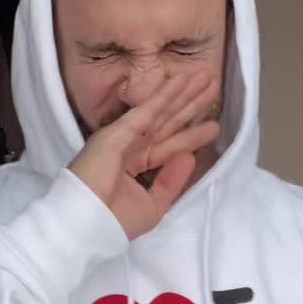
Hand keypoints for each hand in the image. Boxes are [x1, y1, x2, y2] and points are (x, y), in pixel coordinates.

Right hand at [69, 72, 219, 239]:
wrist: (88, 226)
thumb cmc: (115, 221)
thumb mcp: (153, 205)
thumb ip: (171, 181)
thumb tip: (189, 157)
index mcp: (135, 165)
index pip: (169, 145)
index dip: (191, 135)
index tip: (214, 125)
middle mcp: (130, 147)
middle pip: (168, 122)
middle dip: (190, 105)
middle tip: (212, 86)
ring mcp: (122, 137)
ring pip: (160, 111)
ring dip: (182, 93)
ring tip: (206, 77)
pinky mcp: (116, 132)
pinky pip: (145, 111)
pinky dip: (163, 95)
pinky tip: (179, 80)